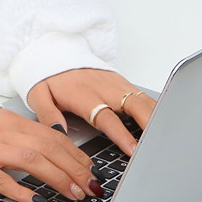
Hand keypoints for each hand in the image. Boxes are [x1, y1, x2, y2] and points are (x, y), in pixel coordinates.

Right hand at [0, 68, 155, 201]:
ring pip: (31, 160)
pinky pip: (0, 179)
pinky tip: (37, 199)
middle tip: (90, 188)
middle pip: (49, 149)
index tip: (93, 172)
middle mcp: (7, 133)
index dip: (78, 156)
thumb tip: (60, 153)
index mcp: (17, 123)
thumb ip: (29, 136)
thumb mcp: (5, 126)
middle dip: (75, 170)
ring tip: (73, 194)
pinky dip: (21, 190)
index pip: (56, 138)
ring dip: (57, 178)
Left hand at [28, 68, 155, 156]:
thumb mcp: (38, 96)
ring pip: (143, 100)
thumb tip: (59, 132)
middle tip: (155, 145)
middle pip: (135, 106)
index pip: (107, 117)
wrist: (56, 52)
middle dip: (148, 126)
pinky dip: (154, 109)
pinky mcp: (122, 83)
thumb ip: (48, 115)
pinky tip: (160, 123)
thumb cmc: (48, 77)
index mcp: (84, 95)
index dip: (121, 134)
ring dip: (156, 117)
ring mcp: (116, 84)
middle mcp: (104, 88)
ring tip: (163, 138)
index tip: (132, 149)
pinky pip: (143, 97)